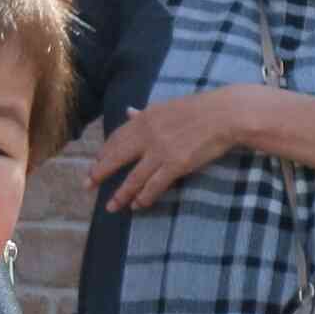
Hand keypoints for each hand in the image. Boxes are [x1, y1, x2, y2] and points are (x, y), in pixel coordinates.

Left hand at [88, 85, 260, 212]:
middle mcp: (147, 135)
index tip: (94, 164)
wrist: (227, 114)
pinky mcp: (176, 164)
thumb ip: (144, 114)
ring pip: (133, 178)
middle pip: (116, 158)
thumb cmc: (199, 109)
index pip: (115, 138)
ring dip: (120, 194)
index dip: (103, 153)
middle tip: (88, 186)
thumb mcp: (166, 107)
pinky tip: (137, 205)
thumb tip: (127, 111)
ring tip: (112, 206)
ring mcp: (161, 151)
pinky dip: (144, 197)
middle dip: (99, 174)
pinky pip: (154, 185)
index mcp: (144, 119)